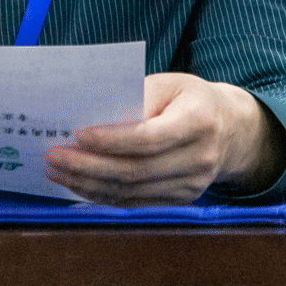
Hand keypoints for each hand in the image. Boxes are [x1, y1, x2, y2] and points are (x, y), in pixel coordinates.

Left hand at [44, 73, 285, 205]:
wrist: (232, 130)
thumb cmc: (189, 98)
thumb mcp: (169, 83)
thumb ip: (136, 96)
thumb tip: (93, 116)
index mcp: (198, 122)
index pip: (148, 138)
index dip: (111, 140)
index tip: (78, 135)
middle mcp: (199, 159)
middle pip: (135, 171)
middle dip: (88, 166)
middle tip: (53, 156)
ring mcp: (192, 185)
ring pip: (131, 192)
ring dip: (88, 184)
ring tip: (56, 170)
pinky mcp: (181, 200)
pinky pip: (135, 202)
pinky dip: (102, 195)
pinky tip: (78, 184)